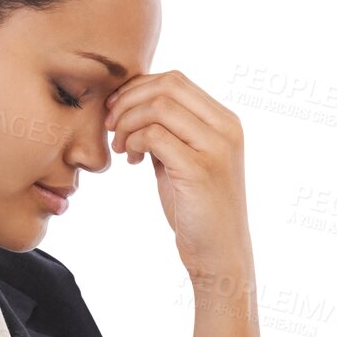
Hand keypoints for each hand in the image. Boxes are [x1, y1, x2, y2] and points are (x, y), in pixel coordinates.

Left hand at [103, 69, 251, 282]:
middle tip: (110, 126)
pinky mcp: (199, 170)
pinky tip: (131, 162)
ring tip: (120, 148)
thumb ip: (169, 134)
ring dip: (128, 123)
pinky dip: (134, 142)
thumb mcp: (183, 163)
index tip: (116, 111)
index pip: (176, 81)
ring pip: (160, 107)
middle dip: (129, 101)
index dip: (138, 89)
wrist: (219, 255)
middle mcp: (226, 128)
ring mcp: (216, 148)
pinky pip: (155, 136)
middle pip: (168, 85)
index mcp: (225, 121)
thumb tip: (134, 108)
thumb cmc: (198, 212)